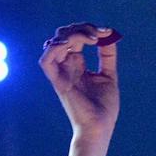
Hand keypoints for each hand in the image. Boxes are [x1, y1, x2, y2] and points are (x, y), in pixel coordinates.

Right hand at [38, 23, 119, 142]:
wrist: (100, 128)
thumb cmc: (104, 108)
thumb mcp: (109, 75)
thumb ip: (107, 55)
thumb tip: (109, 34)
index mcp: (77, 64)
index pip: (75, 37)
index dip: (88, 29)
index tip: (106, 31)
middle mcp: (66, 66)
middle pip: (64, 35)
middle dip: (81, 28)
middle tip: (98, 34)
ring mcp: (61, 73)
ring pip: (54, 43)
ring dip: (71, 34)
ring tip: (90, 38)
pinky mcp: (58, 82)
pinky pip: (45, 61)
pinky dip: (54, 48)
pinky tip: (71, 45)